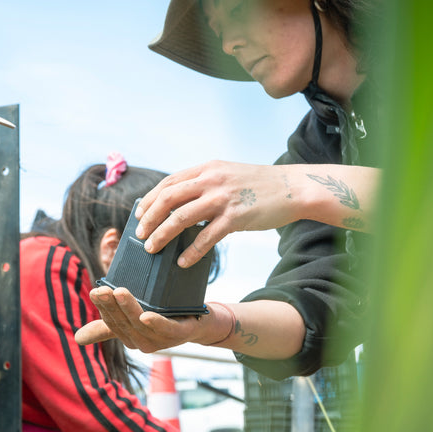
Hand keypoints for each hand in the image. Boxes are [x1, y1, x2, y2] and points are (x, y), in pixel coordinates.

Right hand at [74, 285, 206, 352]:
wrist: (199, 323)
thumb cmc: (163, 319)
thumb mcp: (132, 319)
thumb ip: (106, 327)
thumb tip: (77, 339)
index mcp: (129, 337)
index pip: (111, 322)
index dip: (103, 308)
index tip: (95, 291)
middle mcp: (142, 342)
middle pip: (123, 322)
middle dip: (111, 306)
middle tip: (101, 289)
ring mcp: (160, 341)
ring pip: (140, 323)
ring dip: (129, 308)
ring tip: (120, 291)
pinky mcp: (178, 335)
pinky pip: (165, 329)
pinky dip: (155, 323)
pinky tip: (146, 315)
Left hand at [134, 161, 300, 267]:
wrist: (293, 188)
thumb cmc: (259, 186)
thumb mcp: (227, 175)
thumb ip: (204, 185)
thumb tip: (180, 204)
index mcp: (207, 169)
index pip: (168, 183)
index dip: (150, 200)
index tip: (139, 215)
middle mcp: (211, 180)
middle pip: (168, 198)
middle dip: (149, 218)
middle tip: (140, 236)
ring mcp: (223, 198)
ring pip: (181, 218)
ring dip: (162, 235)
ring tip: (151, 249)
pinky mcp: (237, 217)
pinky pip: (207, 237)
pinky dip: (191, 252)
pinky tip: (182, 262)